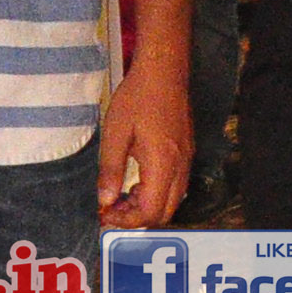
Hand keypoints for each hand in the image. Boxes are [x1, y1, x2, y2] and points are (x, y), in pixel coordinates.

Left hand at [98, 65, 192, 228]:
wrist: (164, 72)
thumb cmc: (137, 98)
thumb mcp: (115, 133)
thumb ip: (110, 170)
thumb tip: (104, 200)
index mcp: (162, 164)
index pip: (150, 211)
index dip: (127, 220)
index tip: (106, 214)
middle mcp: (180, 167)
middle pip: (164, 213)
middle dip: (137, 218)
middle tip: (112, 208)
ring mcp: (186, 161)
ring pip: (172, 202)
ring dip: (147, 206)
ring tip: (121, 195)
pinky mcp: (186, 154)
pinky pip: (175, 187)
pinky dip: (156, 194)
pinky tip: (137, 182)